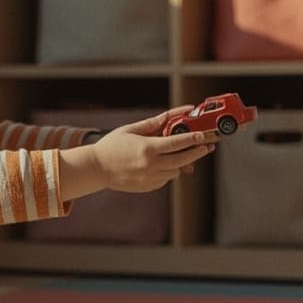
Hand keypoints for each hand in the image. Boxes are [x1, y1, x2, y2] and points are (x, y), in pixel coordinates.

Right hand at [60, 106, 216, 197]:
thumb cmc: (112, 146)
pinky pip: (166, 179)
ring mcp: (150, 178)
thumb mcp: (131, 129)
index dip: (193, 139)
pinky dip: (168, 172)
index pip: (177, 143)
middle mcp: (151, 165)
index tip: (202, 136)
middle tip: (205, 147)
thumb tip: (170, 115)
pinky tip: (164, 164)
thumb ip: (153, 123)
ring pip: (176, 171)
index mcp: (148, 148)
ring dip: (181, 163)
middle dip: (196, 152)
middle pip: (183, 159)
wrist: (96, 168)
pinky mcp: (149, 187)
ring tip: (183, 155)